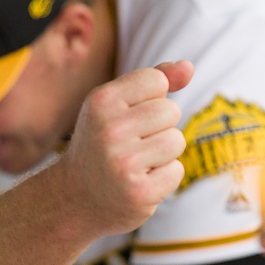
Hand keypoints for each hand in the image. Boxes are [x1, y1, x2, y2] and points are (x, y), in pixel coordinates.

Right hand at [54, 60, 193, 235]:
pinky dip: (164, 177)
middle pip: (171, 110)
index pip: (156, 80)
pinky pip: (177, 170)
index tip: (130, 115)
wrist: (75, 198)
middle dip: (160, 127)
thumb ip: (153, 81)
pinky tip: (139, 181)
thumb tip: (189, 66)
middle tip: (132, 143)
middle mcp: (110, 130)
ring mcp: (124, 163)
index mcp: (101, 101)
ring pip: (176, 140)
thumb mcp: (116, 105)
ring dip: (164, 153)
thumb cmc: (102, 143)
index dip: (152, 97)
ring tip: (136, 162)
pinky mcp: (139, 192)